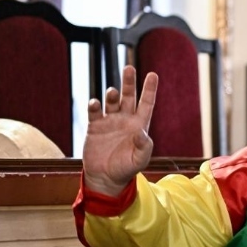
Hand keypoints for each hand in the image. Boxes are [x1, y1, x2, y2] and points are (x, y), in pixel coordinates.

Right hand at [82, 65, 157, 195]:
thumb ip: (144, 147)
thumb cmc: (126, 169)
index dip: (150, 89)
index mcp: (139, 126)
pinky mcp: (94, 127)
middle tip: (129, 68)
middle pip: (128, 97)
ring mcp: (109, 122)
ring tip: (112, 92)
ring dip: (111, 95)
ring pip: (111, 102)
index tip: (153, 74)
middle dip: (129, 83)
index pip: (146, 103)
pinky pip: (94, 112)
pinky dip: (94, 106)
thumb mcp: (139, 160)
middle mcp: (125, 120)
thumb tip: (141, 132)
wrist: (106, 178)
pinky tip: (95, 103)